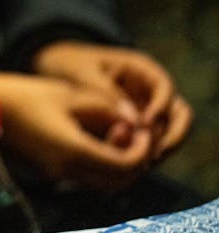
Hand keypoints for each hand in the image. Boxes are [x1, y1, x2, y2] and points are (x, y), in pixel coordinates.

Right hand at [0, 71, 153, 190]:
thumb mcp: (73, 95)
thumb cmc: (26, 96)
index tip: (144, 130)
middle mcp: (67, 170)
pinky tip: (98, 140)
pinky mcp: (49, 171)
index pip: (126, 165)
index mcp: (75, 151)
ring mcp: (56, 174)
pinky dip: (101, 165)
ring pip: (103, 183)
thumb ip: (108, 110)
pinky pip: (86, 176)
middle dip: (135, 161)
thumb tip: (132, 122)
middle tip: (138, 136)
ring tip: (119, 136)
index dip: (142, 150)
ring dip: (119, 165)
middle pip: (118, 182)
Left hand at [32, 41, 192, 159]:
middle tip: (152, 154)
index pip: (165, 88)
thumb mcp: (83, 73)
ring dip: (159, 151)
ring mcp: (145, 110)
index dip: (159, 107)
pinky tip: (125, 167)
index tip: (143, 125)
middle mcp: (150, 91)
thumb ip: (107, 92)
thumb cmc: (68, 64)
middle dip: (171, 136)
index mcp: (142, 69)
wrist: (52, 69)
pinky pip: (148, 145)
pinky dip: (142, 156)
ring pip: (167, 134)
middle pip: (179, 115)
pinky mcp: (134, 129)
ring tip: (139, 166)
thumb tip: (134, 121)